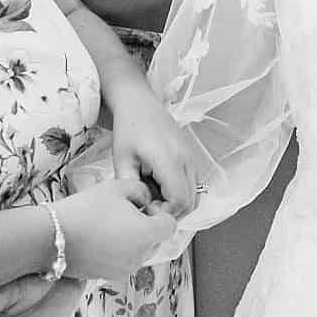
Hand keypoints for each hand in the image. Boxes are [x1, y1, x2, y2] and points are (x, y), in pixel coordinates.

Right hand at [54, 178, 176, 281]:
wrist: (50, 236)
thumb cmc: (85, 209)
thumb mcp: (117, 187)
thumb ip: (140, 190)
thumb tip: (146, 199)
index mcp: (147, 234)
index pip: (170, 226)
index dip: (160, 213)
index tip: (143, 206)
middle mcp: (140, 256)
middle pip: (156, 241)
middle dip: (146, 227)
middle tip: (125, 213)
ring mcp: (123, 269)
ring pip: (140, 252)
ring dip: (133, 240)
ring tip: (109, 225)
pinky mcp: (107, 276)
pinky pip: (123, 262)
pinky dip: (118, 251)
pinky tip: (99, 238)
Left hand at [106, 82, 197, 216]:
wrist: (140, 104)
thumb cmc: (128, 129)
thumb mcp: (121, 159)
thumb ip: (129, 186)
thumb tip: (139, 207)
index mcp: (168, 159)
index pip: (179, 199)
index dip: (165, 213)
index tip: (147, 209)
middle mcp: (186, 159)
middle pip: (191, 201)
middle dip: (172, 211)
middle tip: (150, 207)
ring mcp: (192, 157)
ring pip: (195, 194)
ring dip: (177, 202)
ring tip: (155, 197)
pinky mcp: (192, 156)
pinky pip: (194, 183)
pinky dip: (181, 192)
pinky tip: (161, 187)